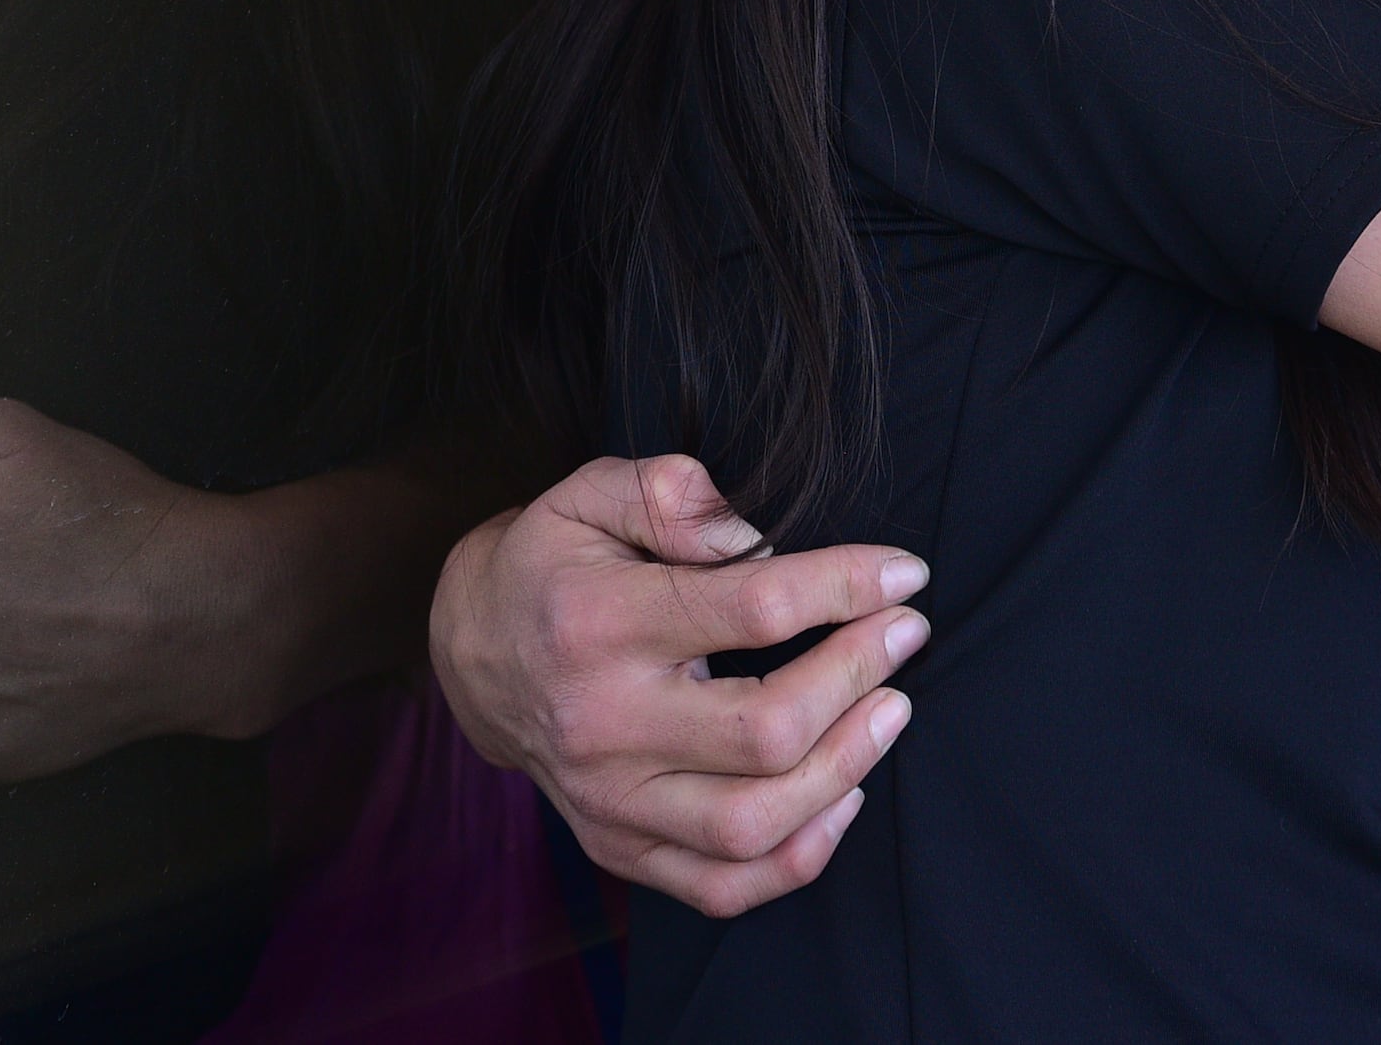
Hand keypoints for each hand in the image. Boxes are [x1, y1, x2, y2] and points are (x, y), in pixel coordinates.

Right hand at [428, 453, 925, 916]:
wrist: (474, 652)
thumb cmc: (554, 562)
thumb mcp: (591, 493)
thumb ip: (670, 493)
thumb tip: (751, 532)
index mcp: (599, 622)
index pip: (751, 609)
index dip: (846, 586)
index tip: (904, 573)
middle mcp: (602, 724)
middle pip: (765, 731)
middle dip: (859, 676)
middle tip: (907, 633)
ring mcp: (608, 800)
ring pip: (751, 824)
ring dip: (846, 769)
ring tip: (892, 710)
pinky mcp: (616, 847)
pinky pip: (721, 887)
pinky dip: (798, 857)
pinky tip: (844, 797)